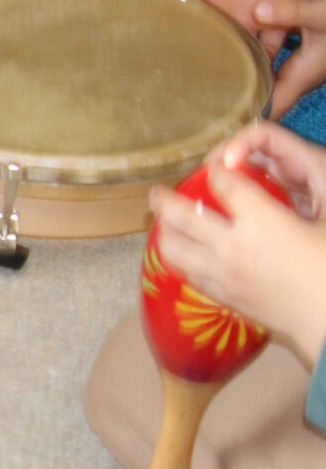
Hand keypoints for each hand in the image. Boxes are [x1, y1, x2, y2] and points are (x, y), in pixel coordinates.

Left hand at [149, 137, 325, 364]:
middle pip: (182, 217)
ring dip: (165, 234)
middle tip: (157, 193)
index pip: (227, 185)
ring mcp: (223, 276)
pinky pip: (191, 277)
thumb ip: (310, 198)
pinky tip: (188, 259)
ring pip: (175, 251)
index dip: (219, 172)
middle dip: (165, 201)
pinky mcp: (225, 299)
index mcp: (261, 220)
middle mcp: (232, 246)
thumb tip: (300, 187)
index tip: (215, 169)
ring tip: (164, 225)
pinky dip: (183, 263)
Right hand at [157, 0, 325, 113]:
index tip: (154, 53)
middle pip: (207, 42)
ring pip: (234, 51)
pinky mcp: (278, 24)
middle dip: (196, 61)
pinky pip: (268, 50)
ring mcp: (252, 20)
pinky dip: (261, 67)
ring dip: (228, 69)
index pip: (184, 18)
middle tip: (179, 86)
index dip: (171, 34)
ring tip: (213, 94)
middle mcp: (226, 11)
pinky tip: (251, 84)